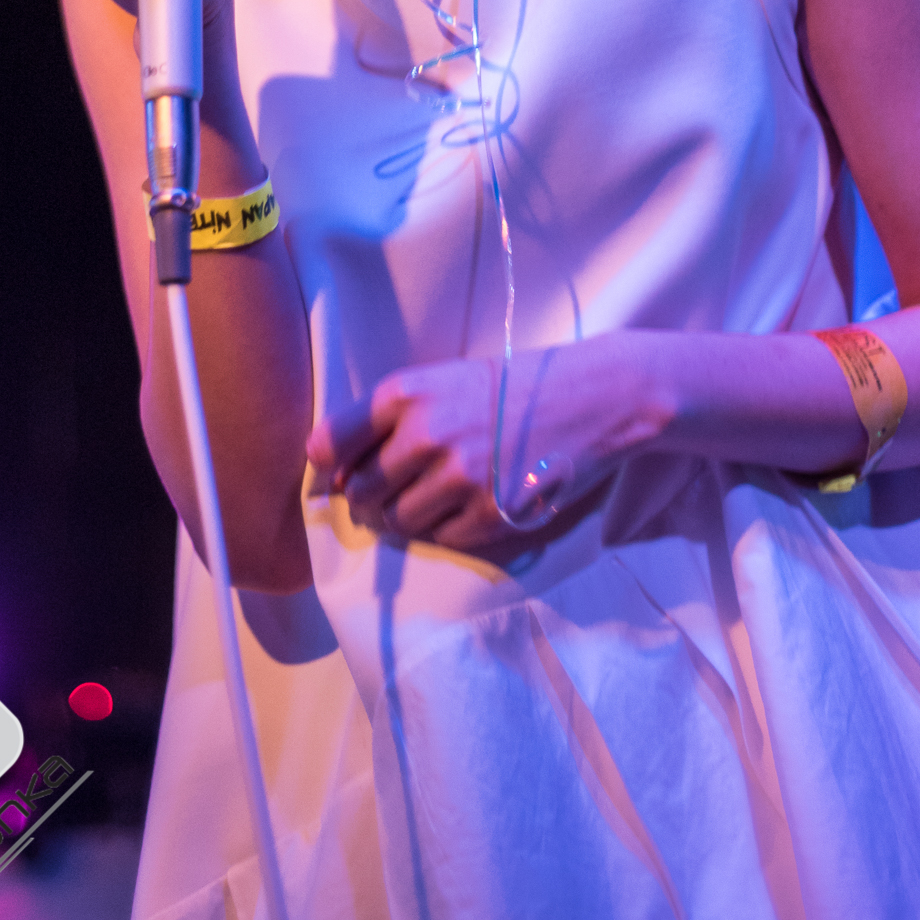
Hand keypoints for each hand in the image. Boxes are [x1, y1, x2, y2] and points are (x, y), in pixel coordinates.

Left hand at [306, 340, 646, 550]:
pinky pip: (441, 539)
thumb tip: (339, 473)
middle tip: (392, 491)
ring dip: (407, 516)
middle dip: (369, 497)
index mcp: (405, 393)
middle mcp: (424, 435)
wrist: (592, 398)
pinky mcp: (489, 514)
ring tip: (436, 495)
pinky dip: (446, 529)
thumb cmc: (512, 387)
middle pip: (361, 491)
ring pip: (397, 522)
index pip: (329, 443)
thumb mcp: (443, 381)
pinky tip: (469, 504)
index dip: (328, 466)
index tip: (337, 474)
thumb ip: (390, 418)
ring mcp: (457, 478)